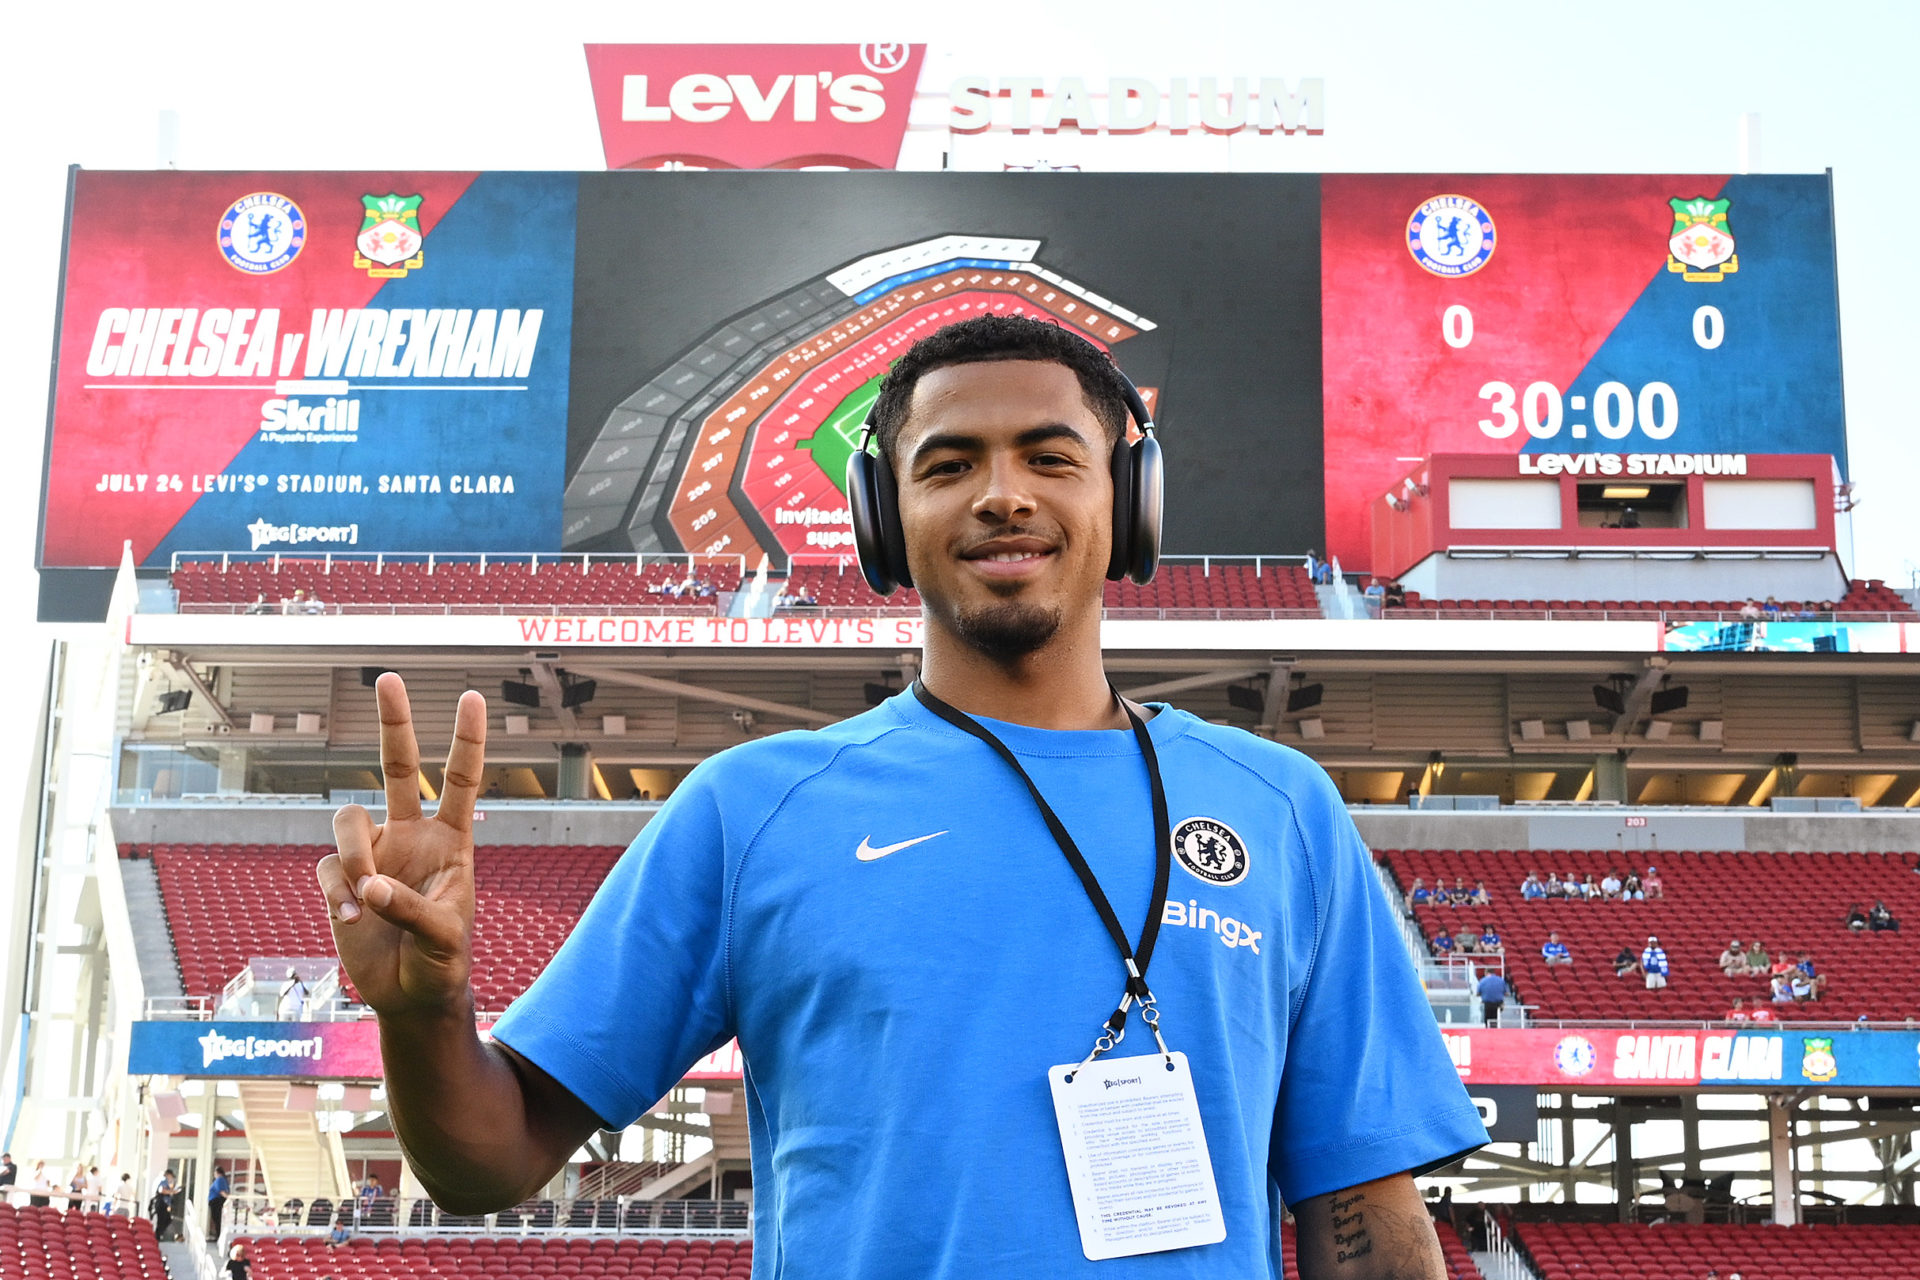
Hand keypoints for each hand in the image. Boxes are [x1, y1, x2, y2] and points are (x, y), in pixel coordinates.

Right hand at [318, 674, 485, 1017]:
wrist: (412, 997)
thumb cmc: (444, 963)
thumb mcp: (446, 937)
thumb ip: (414, 908)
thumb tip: (371, 886)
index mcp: (451, 841)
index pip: (460, 780)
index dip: (466, 739)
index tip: (470, 696)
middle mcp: (410, 836)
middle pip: (398, 767)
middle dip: (395, 723)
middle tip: (391, 677)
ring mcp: (373, 854)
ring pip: (347, 819)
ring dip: (355, 857)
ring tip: (368, 901)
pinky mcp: (342, 880)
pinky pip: (328, 867)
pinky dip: (338, 893)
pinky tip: (354, 921)